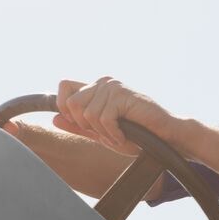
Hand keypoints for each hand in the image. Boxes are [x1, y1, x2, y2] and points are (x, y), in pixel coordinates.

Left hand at [55, 77, 175, 155]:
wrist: (164, 137)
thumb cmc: (136, 135)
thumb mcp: (101, 133)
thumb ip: (78, 126)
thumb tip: (54, 119)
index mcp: (96, 88)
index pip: (64, 87)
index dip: (65, 108)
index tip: (82, 125)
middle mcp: (103, 83)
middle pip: (71, 103)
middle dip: (85, 125)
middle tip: (105, 133)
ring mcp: (113, 87)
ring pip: (87, 114)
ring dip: (103, 133)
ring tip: (119, 135)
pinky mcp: (123, 95)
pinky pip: (104, 119)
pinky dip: (113, 134)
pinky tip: (125, 135)